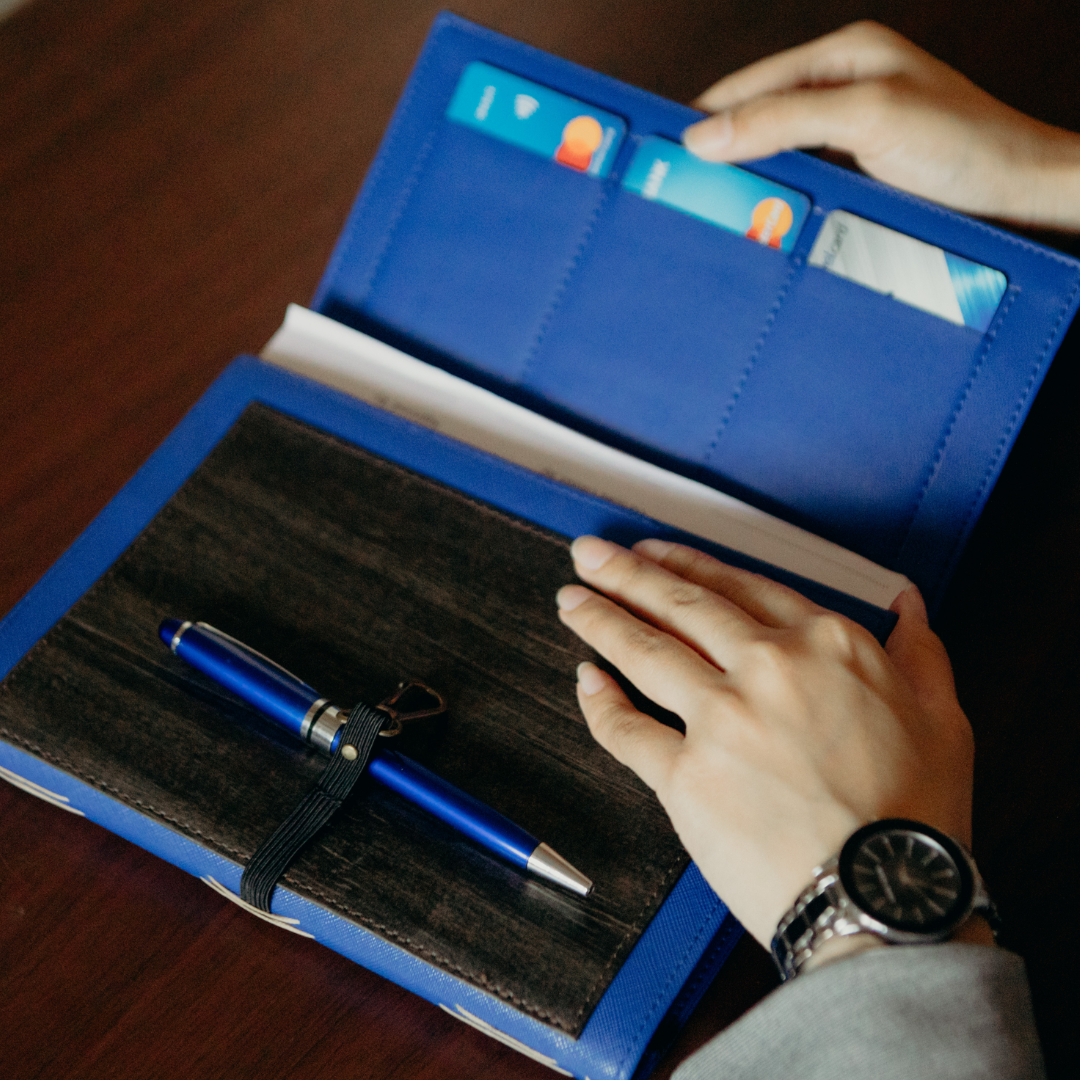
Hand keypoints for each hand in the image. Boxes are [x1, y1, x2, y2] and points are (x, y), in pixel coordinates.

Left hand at [556, 536, 973, 947]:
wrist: (882, 898)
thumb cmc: (915, 818)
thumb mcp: (944, 718)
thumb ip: (919, 652)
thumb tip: (909, 606)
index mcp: (825, 646)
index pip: (740, 588)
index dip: (689, 565)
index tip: (656, 553)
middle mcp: (766, 669)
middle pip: (680, 606)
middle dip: (625, 574)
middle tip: (590, 555)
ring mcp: (719, 719)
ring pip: (644, 652)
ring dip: (600, 620)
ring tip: (571, 601)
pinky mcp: (685, 775)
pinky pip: (627, 731)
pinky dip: (599, 703)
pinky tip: (584, 681)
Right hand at [683, 21, 1079, 229]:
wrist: (1018, 192)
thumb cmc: (965, 145)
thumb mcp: (868, 118)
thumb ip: (784, 120)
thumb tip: (707, 133)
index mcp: (844, 55)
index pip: (749, 83)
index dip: (703, 114)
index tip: (662, 148)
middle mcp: (843, 87)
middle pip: (757, 117)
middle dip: (719, 150)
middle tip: (678, 186)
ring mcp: (849, 129)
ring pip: (774, 151)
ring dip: (745, 179)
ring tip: (708, 205)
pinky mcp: (857, 168)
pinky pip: (798, 178)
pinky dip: (774, 196)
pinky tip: (757, 215)